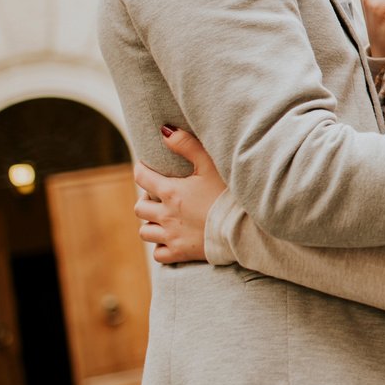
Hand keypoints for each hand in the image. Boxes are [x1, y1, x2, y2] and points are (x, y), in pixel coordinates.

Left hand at [134, 128, 226, 264]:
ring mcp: (171, 236)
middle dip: (145, 200)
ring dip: (151, 224)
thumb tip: (164, 130)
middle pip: (139, 208)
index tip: (145, 168)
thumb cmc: (229, 194)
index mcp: (170, 192)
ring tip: (163, 219)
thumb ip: (187, 145)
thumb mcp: (211, 165)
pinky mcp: (180, 253)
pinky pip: (158, 253)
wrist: (245, 229)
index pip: (142, 177)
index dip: (141, 170)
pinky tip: (172, 239)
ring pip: (145, 232)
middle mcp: (165, 215)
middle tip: (158, 197)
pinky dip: (161, 247)